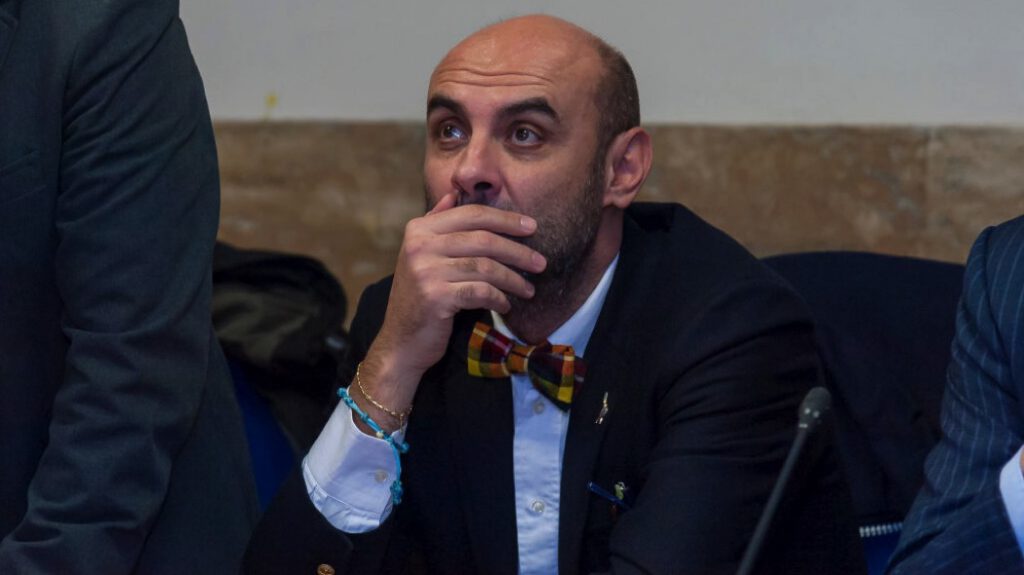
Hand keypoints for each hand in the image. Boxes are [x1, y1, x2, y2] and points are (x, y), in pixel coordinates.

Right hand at [355, 192, 546, 426]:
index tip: (532, 227)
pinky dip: (498, 298)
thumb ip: (437, 224)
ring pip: (485, 267)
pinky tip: (506, 305)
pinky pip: (480, 292)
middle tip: (541, 262)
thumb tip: (454, 194)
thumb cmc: (420, 297)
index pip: (472, 214)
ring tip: (529, 289)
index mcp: (419, 229)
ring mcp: (425, 270)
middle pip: (483, 239)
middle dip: (517, 251)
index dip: (506, 219)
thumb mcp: (422, 255)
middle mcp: (420, 245)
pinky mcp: (435, 297)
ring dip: (513, 279)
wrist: (401, 341)